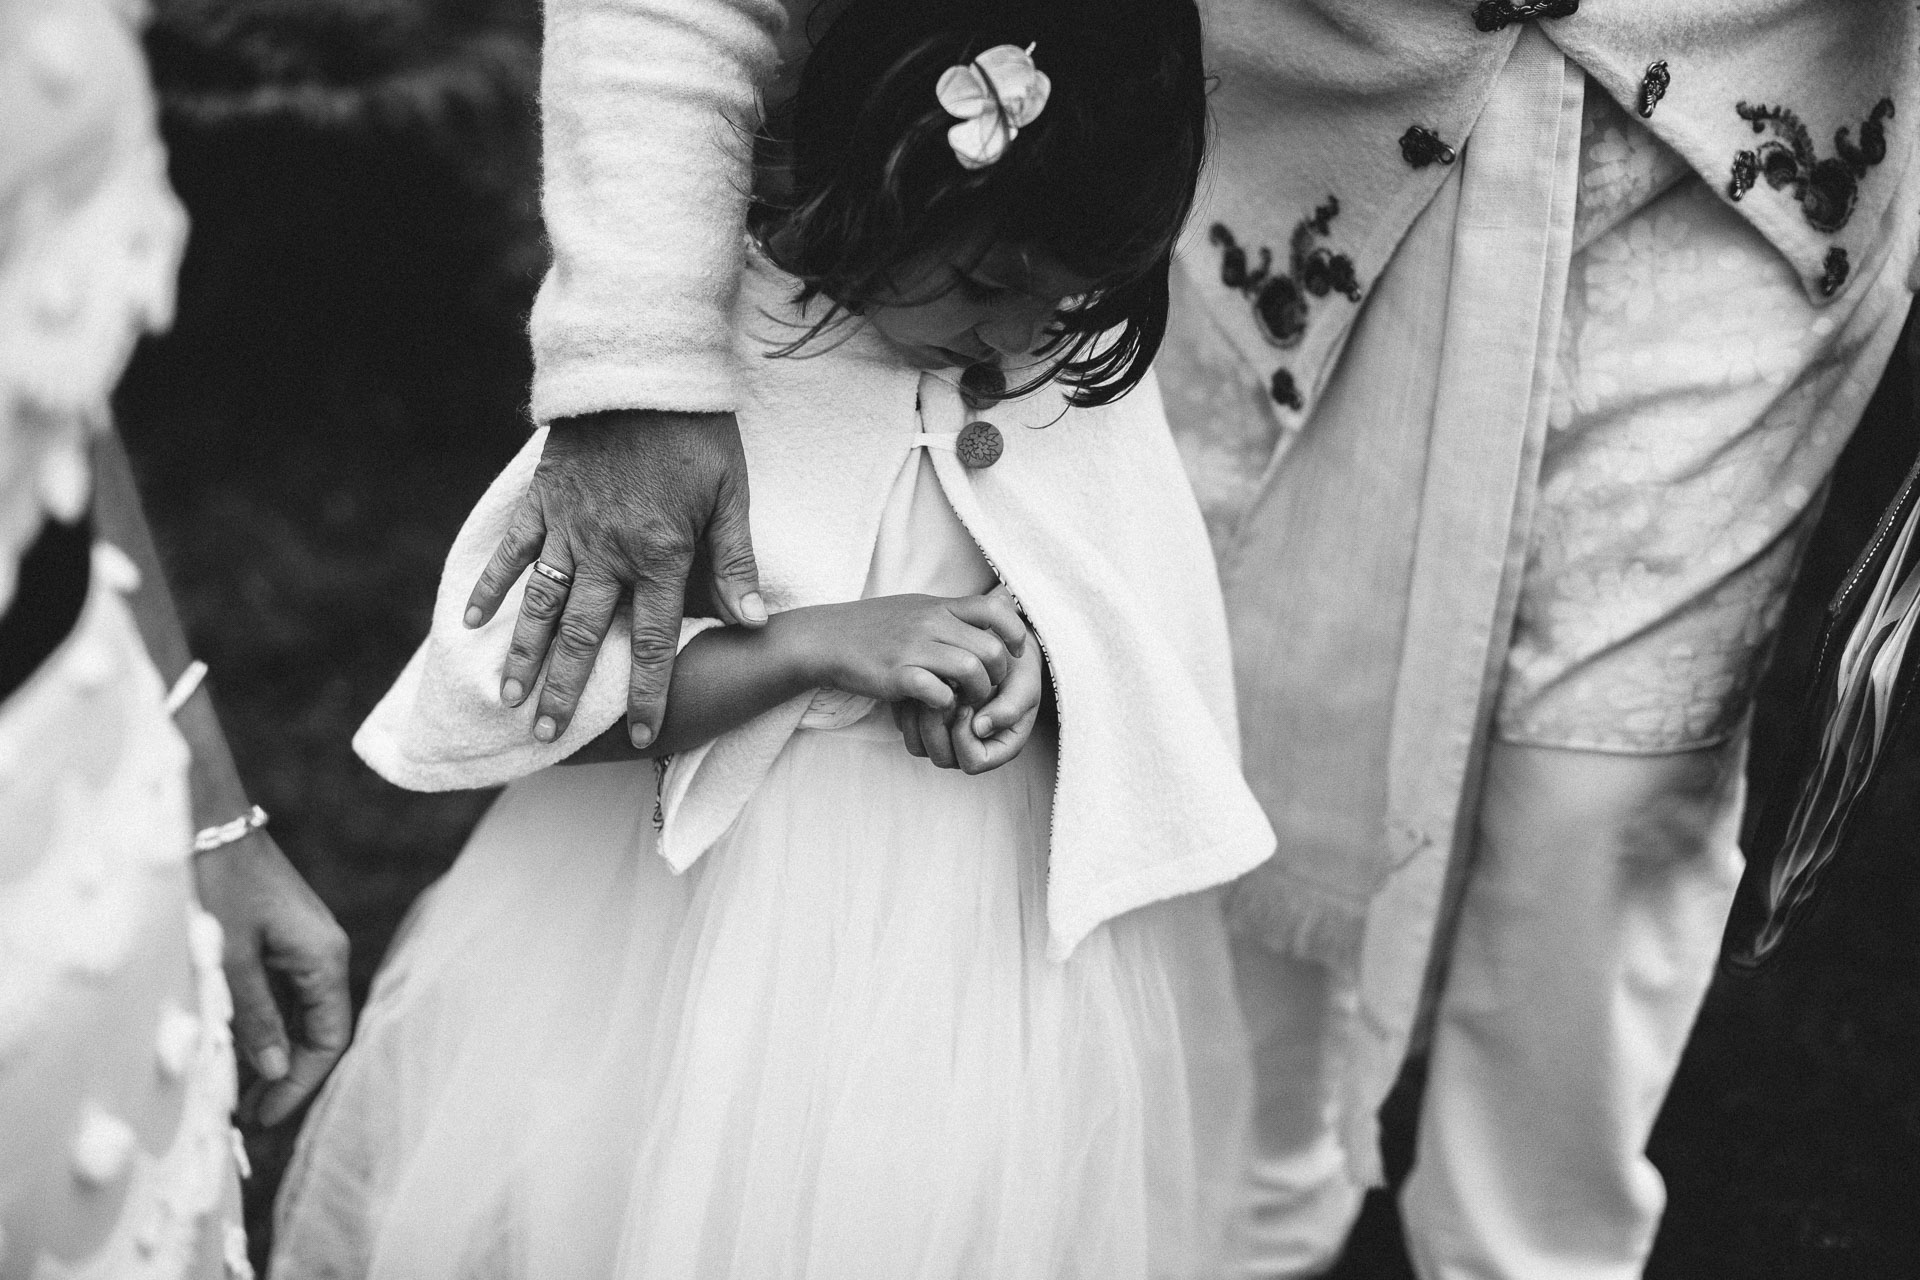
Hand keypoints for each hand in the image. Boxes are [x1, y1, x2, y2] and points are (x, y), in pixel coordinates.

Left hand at [192, 831, 351, 1127]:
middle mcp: (325, 952)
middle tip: (246, 1118)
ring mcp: (304, 944)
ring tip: (237, 1095)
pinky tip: (235, 1050)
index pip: (329, 1038)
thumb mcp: (229, 958)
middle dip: (286, 1078)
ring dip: (272, 1057)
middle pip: (318, 1031)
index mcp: (325, 957)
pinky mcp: (281, 937)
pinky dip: (264, 1027)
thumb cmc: (218, 881)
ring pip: (299, 1015)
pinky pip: (283, 994)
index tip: (263, 1118)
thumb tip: (276, 1072)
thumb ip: (256, 1016)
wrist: (207, 818)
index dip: (301, 1084)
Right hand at [462, 410, 763, 749]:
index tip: (641, 735)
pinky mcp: (543, 498)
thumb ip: (736, 561)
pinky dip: (492, 585)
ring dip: (522, 653)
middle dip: (566, 690)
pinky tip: (473, 620)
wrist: (644, 367)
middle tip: (547, 736)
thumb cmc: (698, 431)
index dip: (647, 692)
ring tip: (508, 697)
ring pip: (540, 603)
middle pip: (582, 635)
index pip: (653, 641)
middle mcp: (608, 550)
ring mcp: (569, 525)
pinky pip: (512, 550)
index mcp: (660, 554)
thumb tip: (753, 621)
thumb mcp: (732, 493)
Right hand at [795, 591, 1027, 710]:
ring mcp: (913, 648)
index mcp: (939, 606)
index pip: (994, 610)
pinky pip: (938, 691)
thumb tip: (992, 607)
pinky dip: (947, 704)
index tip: (1015, 653)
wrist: (827, 639)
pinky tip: (939, 705)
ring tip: (968, 701)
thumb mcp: (916, 608)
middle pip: (990, 648)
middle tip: (989, 688)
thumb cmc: (875, 627)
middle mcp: (930, 623)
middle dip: (999, 676)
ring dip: (977, 693)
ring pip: (970, 670)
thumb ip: (951, 612)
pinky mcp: (896, 675)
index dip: (1014, 633)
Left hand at [895, 617, 1043, 773]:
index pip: (974, 762)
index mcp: (998, 747)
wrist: (998, 648)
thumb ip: (1010, 708)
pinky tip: (918, 684)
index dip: (965, 738)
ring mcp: (947, 738)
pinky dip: (908, 709)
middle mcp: (970, 748)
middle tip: (940, 695)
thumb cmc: (1016, 669)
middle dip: (937, 727)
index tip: (965, 705)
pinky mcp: (927, 723)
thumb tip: (980, 728)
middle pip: (942, 758)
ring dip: (919, 718)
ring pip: (919, 747)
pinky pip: (907, 729)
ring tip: (928, 688)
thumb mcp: (1024, 684)